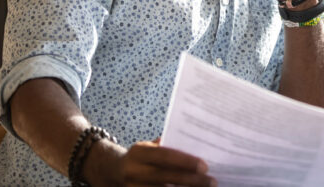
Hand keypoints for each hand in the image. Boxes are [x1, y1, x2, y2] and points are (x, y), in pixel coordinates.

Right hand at [89, 139, 215, 186]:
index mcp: (139, 153)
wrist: (112, 170)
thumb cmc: (140, 157)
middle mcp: (133, 171)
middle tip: (212, 181)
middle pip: (166, 177)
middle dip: (191, 180)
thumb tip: (194, 141)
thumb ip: (166, 145)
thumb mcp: (149, 146)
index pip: (165, 156)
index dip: (185, 161)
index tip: (204, 165)